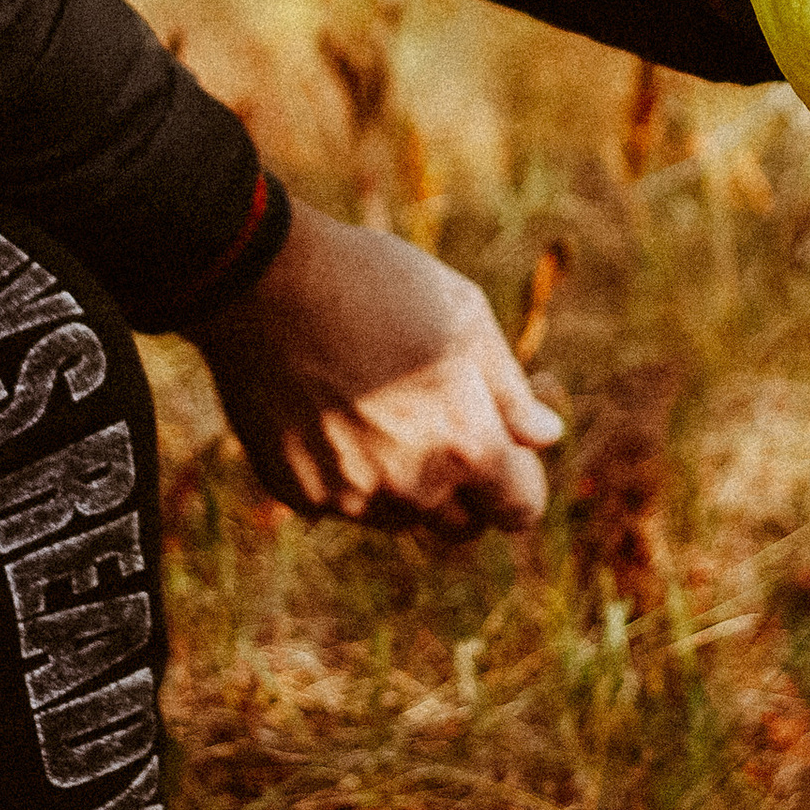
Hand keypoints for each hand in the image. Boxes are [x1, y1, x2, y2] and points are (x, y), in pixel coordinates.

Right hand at [188, 200, 561, 538]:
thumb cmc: (377, 286)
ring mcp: (349, 496)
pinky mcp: (298, 493)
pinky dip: (344, 471)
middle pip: (460, 526)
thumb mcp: (464, 316)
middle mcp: (411, 486)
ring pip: (398, 515)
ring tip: (376, 406)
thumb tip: (545, 437)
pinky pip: (340, 501)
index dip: (519, 481)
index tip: (505, 451)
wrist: (264, 283)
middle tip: (440, 425)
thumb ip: (510, 391)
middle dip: (464, 490)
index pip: (520, 509)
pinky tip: (328, 411)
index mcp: (465, 444)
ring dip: (402, 482)